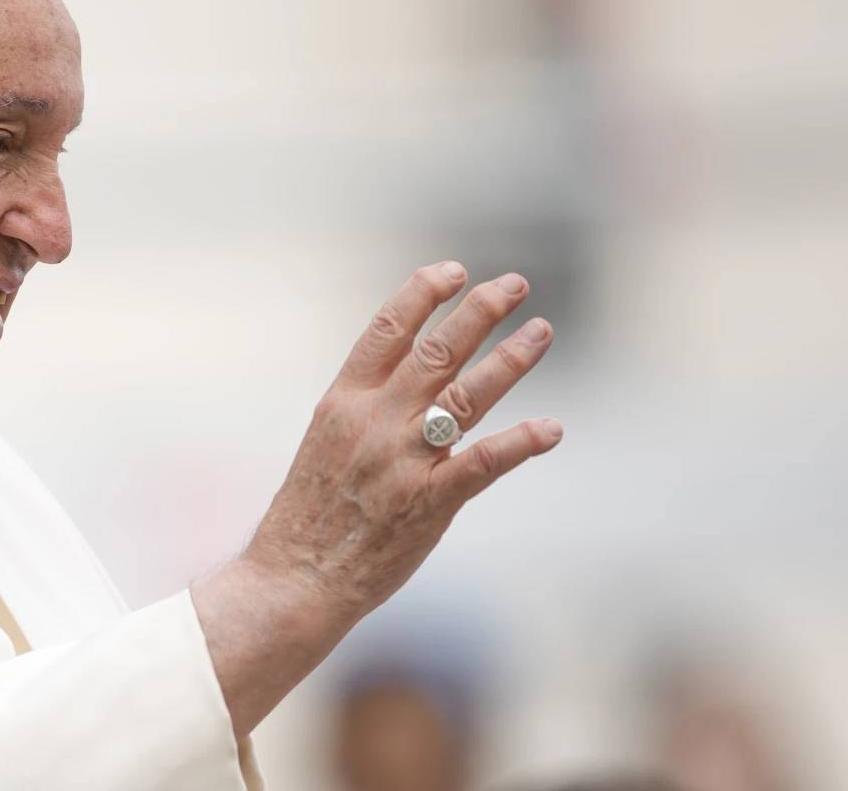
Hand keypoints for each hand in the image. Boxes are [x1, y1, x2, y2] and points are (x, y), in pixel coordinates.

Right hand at [191, 261, 562, 736]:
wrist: (295, 576)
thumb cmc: (308, 514)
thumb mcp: (324, 442)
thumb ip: (365, 407)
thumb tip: (407, 376)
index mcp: (343, 401)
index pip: (387, 329)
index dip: (423, 293)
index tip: (454, 271)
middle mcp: (375, 421)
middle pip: (437, 350)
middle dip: (480, 310)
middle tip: (515, 284)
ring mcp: (404, 461)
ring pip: (467, 394)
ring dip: (511, 359)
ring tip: (541, 331)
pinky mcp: (430, 503)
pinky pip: (484, 463)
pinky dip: (522, 442)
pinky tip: (551, 428)